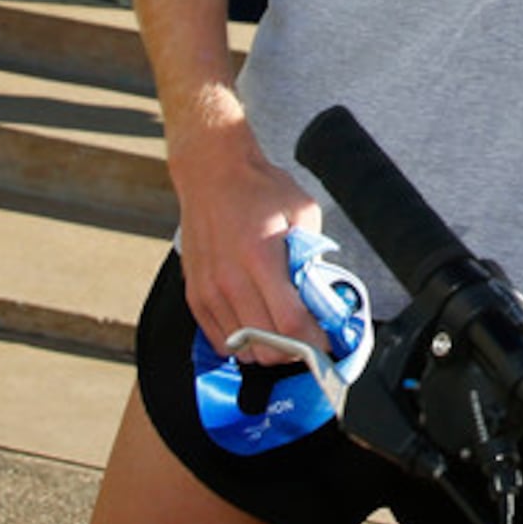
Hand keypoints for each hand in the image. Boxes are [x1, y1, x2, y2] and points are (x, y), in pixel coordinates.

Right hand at [167, 125, 328, 364]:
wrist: (211, 174)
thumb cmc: (260, 189)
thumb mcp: (302, 211)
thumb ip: (313, 254)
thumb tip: (322, 292)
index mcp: (261, 258)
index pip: (291, 323)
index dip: (314, 341)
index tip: (327, 340)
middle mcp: (230, 280)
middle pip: (267, 345)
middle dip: (295, 349)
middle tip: (309, 337)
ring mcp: (209, 291)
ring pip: (244, 349)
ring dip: (268, 349)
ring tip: (283, 331)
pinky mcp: (195, 296)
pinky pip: (221, 341)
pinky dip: (243, 343)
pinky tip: (258, 325)